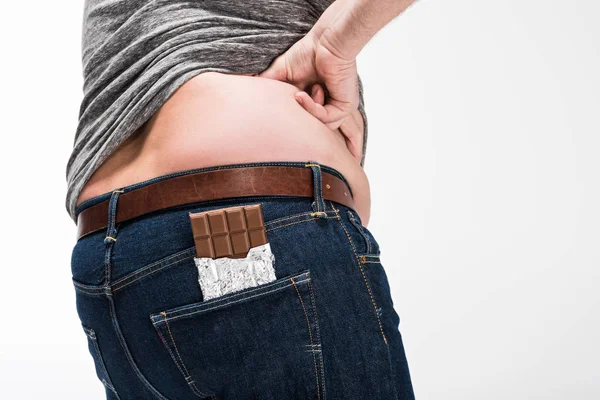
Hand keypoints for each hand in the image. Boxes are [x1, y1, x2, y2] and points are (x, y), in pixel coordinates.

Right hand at [259, 31, 361, 158]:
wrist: (325, 41)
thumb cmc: (307, 53)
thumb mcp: (280, 74)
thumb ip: (266, 86)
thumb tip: (247, 96)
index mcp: (314, 103)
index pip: (301, 121)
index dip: (288, 118)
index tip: (275, 109)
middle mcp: (326, 108)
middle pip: (309, 127)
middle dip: (294, 118)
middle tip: (284, 105)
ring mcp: (336, 109)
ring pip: (317, 125)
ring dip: (303, 111)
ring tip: (295, 94)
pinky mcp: (345, 107)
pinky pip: (326, 118)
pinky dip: (312, 108)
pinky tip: (301, 95)